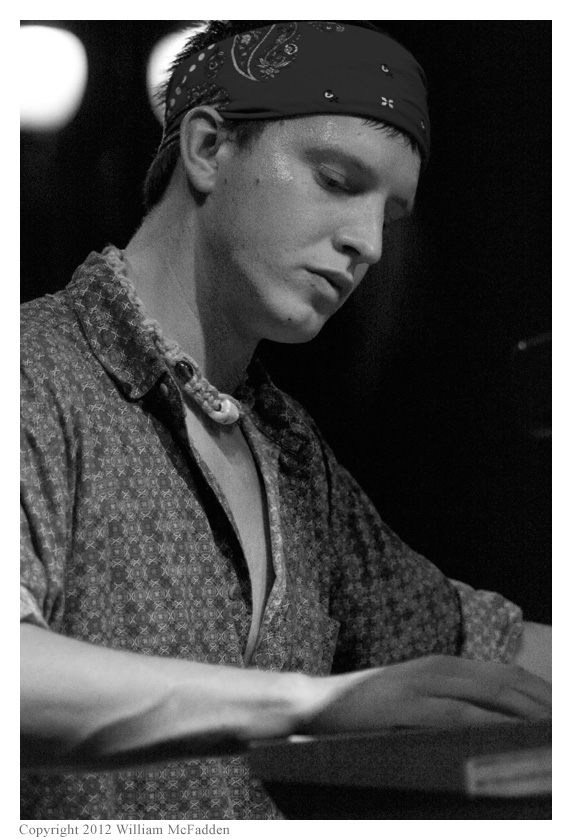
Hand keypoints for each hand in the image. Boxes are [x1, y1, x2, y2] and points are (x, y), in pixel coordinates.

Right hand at [303, 655, 551, 732]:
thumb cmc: (369, 708)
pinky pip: (454, 716)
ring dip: (524, 715)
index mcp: (442, 664)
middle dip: (541, 702)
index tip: (560, 709)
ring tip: (549, 733)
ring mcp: (419, 686)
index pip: (504, 673)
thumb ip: (449, 701)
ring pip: (486, 697)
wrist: (316, 705)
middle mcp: (436, 669)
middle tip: (564, 723)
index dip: (537, 689)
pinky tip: (507, 737)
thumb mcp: (414, 696)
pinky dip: (488, 726)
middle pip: (504, 682)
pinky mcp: (404, 707)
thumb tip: (494, 722)